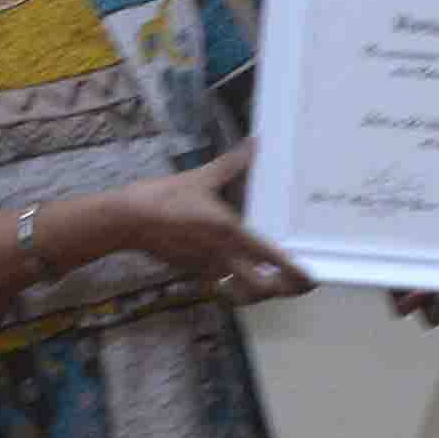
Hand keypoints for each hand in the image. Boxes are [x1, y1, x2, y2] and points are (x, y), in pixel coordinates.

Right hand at [123, 146, 311, 305]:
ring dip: (260, 294)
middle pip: (261, 289)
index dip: (294, 273)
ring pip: (241, 293)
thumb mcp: (200, 177)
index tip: (311, 280)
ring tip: (272, 284)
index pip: (271, 258)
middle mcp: (222, 256)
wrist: (126, 220)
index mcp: (230, 232)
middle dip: (283, 291)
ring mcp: (207, 268)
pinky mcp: (192, 272)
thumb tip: (254, 143)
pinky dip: (234, 286)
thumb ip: (231, 164)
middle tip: (298, 286)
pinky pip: (220, 285)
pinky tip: (238, 275)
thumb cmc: (163, 197)